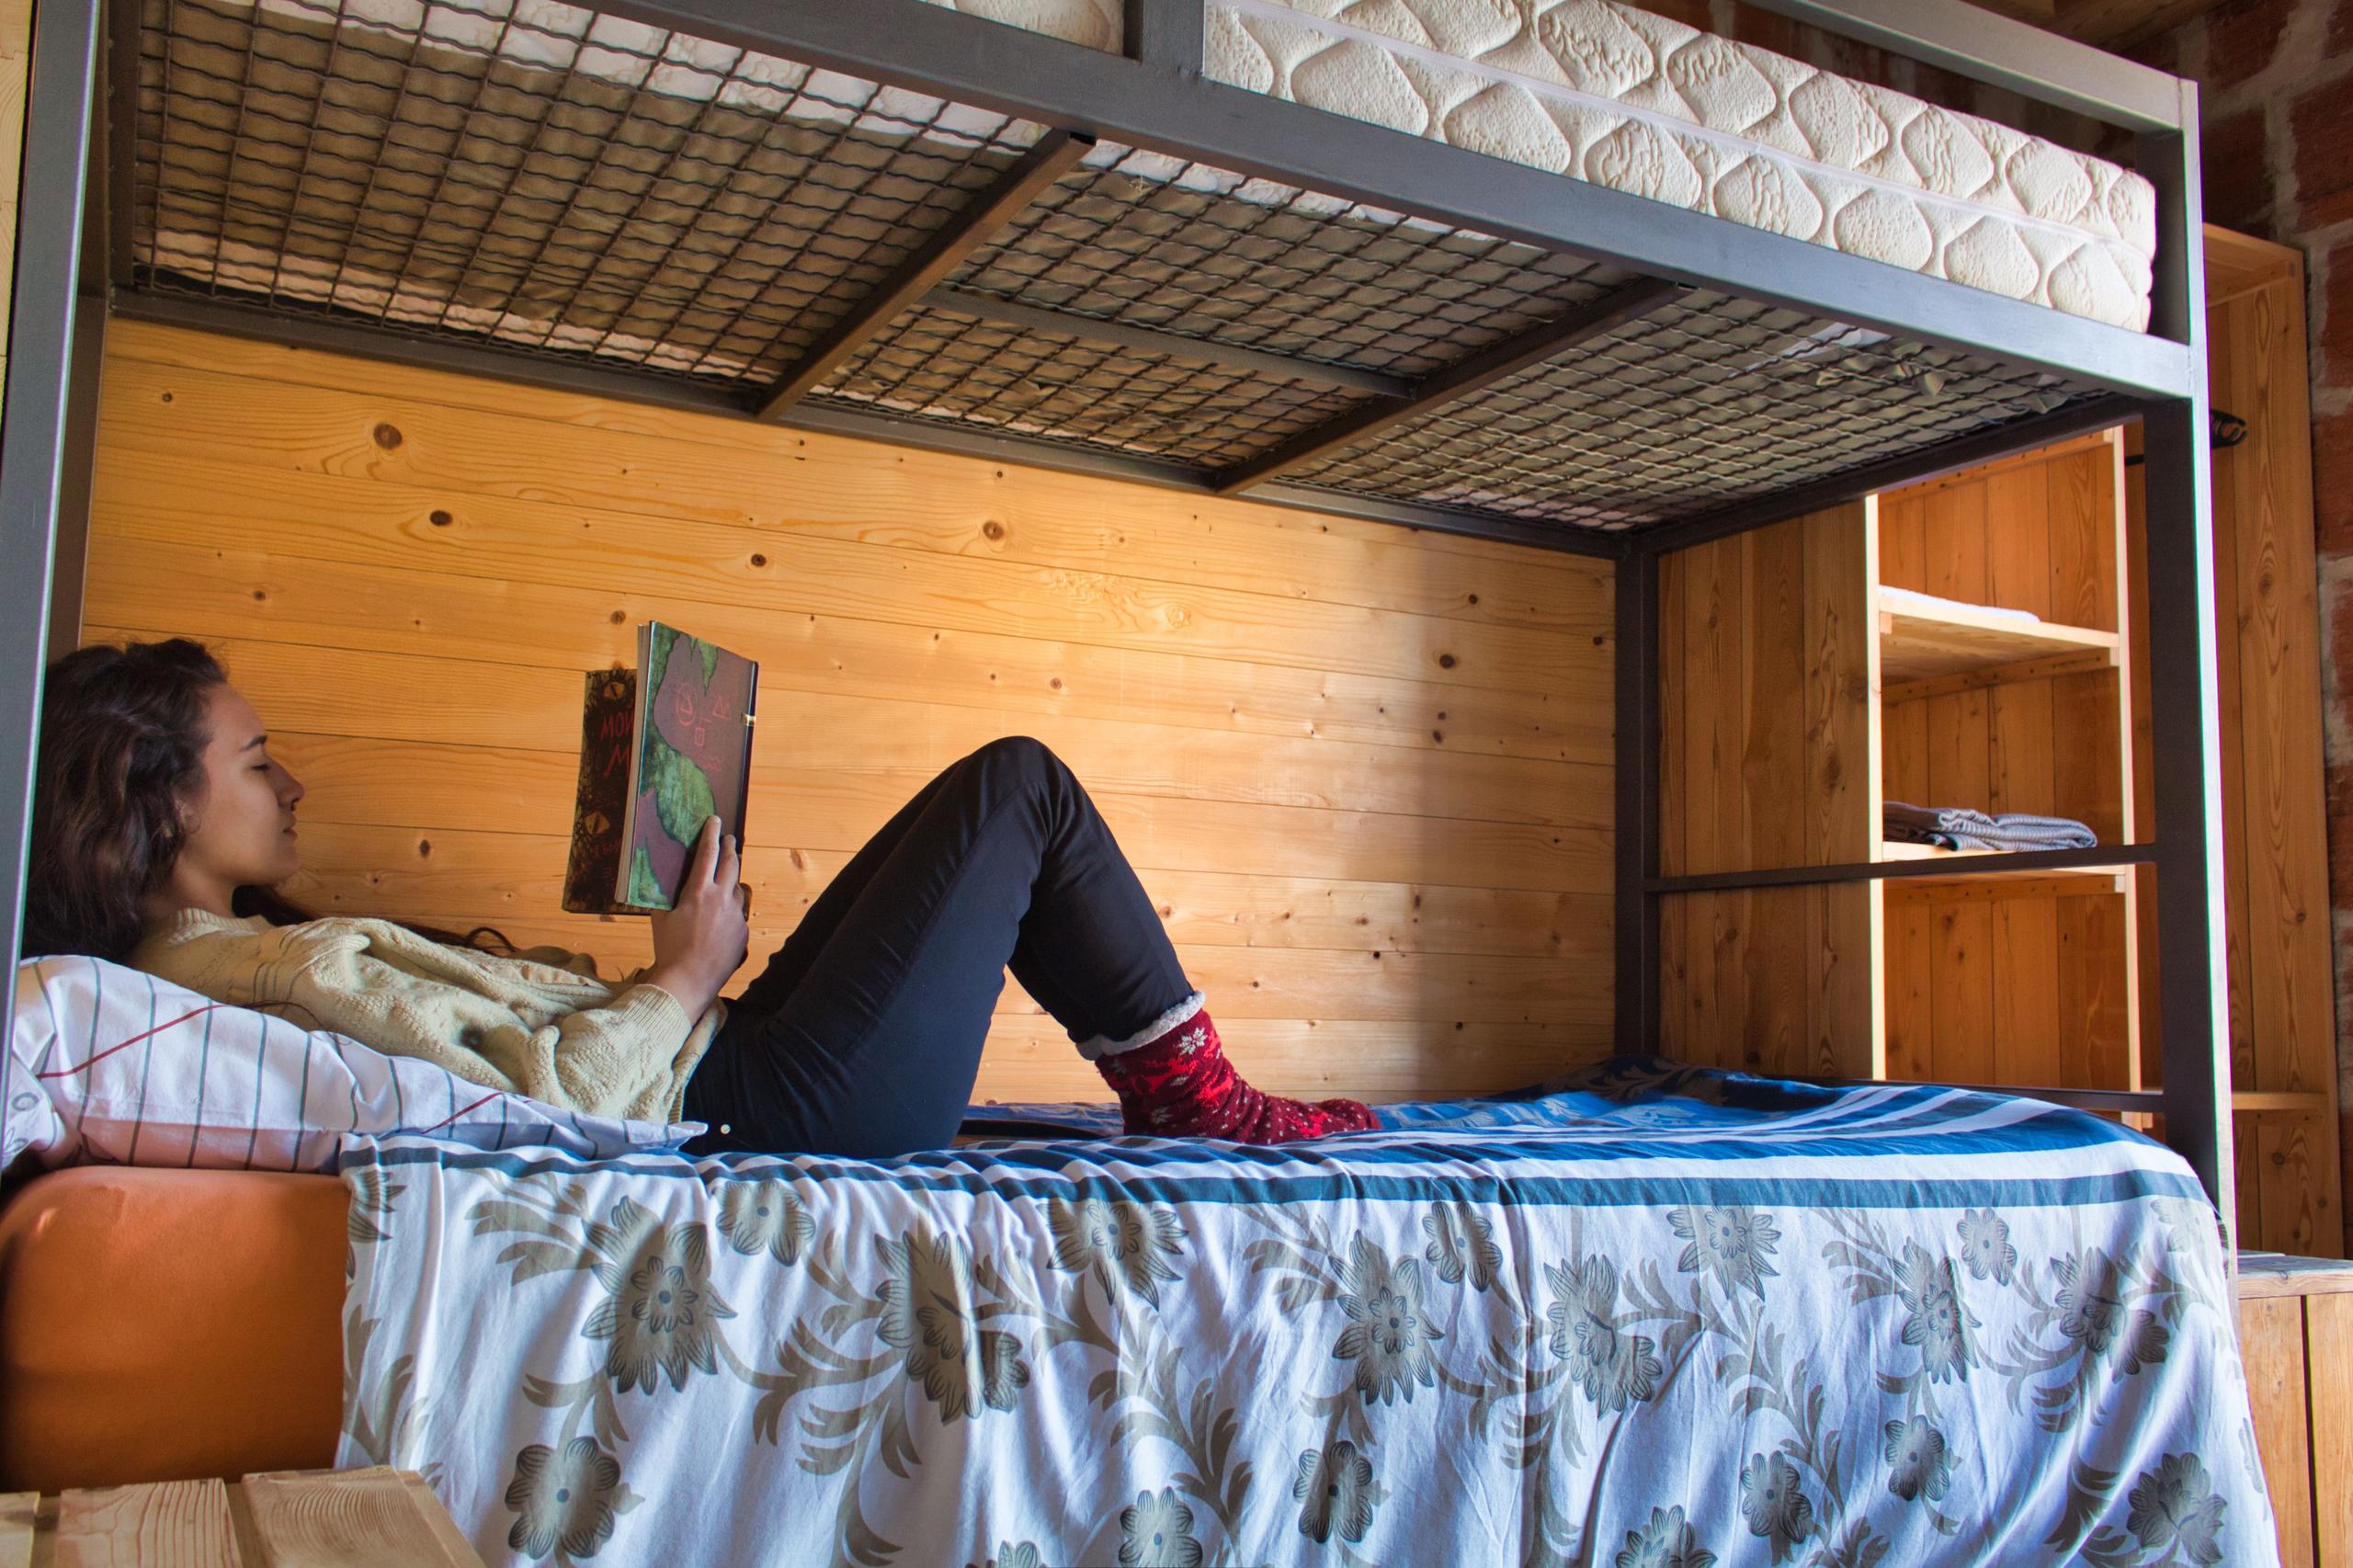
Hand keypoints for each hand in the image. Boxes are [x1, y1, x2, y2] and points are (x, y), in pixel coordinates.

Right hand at [643, 816, 749, 1016]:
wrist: (689, 980)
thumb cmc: (669, 948)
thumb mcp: (660, 918)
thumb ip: (663, 897)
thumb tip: (659, 881)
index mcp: (698, 891)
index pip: (708, 853)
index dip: (711, 834)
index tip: (715, 820)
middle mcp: (721, 899)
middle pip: (731, 864)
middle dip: (730, 847)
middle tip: (729, 839)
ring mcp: (736, 916)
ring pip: (737, 889)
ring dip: (731, 881)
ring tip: (724, 880)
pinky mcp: (743, 931)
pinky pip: (739, 914)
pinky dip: (731, 911)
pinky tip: (721, 920)